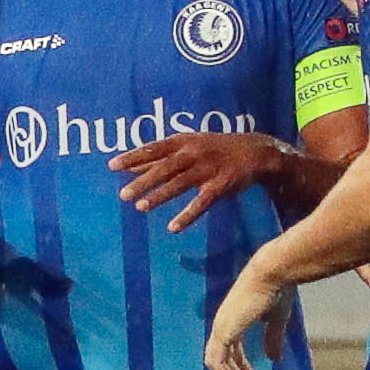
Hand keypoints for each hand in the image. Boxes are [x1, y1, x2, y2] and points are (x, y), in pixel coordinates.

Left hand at [112, 132, 290, 233]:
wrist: (257, 151)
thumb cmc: (213, 149)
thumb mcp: (187, 147)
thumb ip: (159, 158)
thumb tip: (129, 166)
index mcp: (183, 141)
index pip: (154, 148)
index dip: (133, 157)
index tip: (112, 166)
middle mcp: (193, 153)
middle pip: (164, 167)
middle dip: (143, 181)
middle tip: (123, 194)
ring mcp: (208, 168)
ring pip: (180, 183)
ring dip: (160, 196)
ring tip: (140, 207)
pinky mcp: (221, 185)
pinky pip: (202, 202)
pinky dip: (188, 215)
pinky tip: (173, 227)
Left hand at [204, 262, 291, 369]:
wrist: (273, 274)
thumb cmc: (277, 291)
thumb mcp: (276, 320)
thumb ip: (272, 339)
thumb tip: (274, 360)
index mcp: (233, 321)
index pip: (231, 350)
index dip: (240, 367)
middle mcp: (223, 325)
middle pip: (223, 359)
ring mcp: (221, 328)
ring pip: (217, 363)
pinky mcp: (223, 331)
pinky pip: (216, 360)